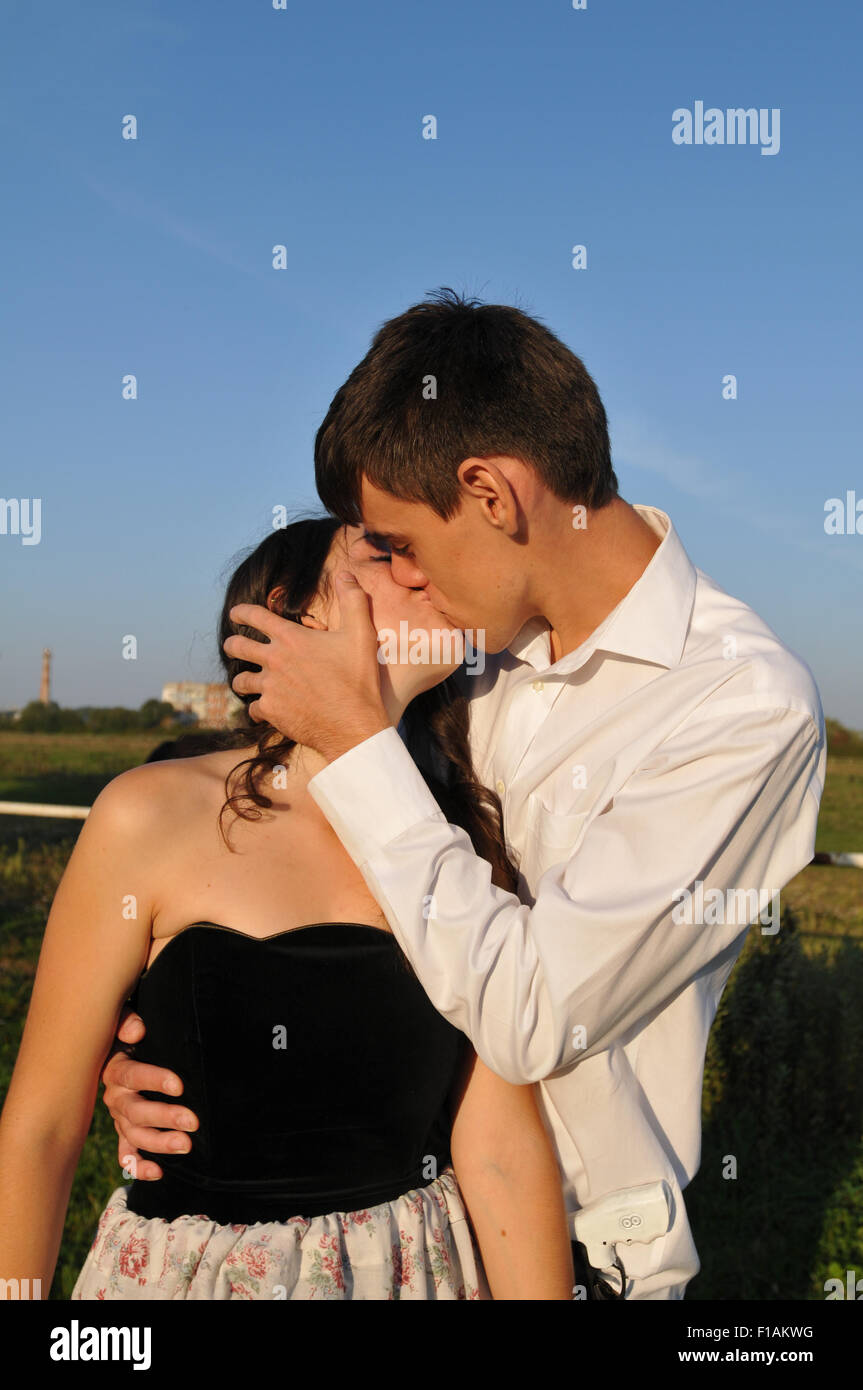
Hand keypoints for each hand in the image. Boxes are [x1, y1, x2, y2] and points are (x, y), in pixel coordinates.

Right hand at [101, 1007, 197, 1179]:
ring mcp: (119, 1118)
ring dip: (160, 1143)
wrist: (118, 1050)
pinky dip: (139, 1166)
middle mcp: (115, 1096)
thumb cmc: (129, 1033)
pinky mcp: (125, 1131)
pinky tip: (158, 1173)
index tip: (180, 1086)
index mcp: (115, 1069)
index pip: (133, 1075)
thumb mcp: (124, 1020)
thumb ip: (127, 1021)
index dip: (155, 1080)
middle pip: (137, 1111)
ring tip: (186, 1146)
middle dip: (165, 1118)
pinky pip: (127, 1153)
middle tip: (193, 1122)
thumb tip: (137, 1030)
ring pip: (136, 1134)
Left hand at [224, 571, 392, 759]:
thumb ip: (353, 600)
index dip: (241, 611)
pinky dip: (258, 708)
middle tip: (230, 646)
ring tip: (243, 682)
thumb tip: (344, 574)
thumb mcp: (361, 634)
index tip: (234, 613)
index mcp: (291, 638)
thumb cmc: (358, 679)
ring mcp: (270, 687)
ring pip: (240, 681)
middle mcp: (274, 660)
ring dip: (240, 679)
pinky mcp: (271, 711)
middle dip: (231, 644)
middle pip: (238, 647)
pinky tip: (263, 710)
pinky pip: (253, 708)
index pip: (256, 616)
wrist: (353, 725)